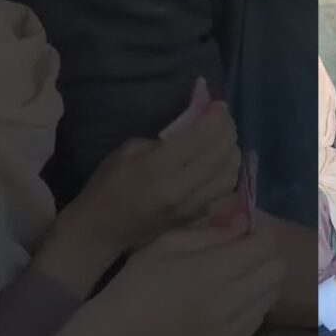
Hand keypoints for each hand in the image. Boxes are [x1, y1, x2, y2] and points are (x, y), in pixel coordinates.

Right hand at [64, 79, 240, 250]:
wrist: (103, 230)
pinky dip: (229, 171)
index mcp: (157, 168)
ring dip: (232, 151)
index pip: (202, 136)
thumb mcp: (129, 150)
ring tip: (224, 138)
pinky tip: (222, 161)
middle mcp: (180, 189)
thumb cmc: (109, 184)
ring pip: (230, 173)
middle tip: (223, 119)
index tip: (217, 105)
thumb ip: (167, 136)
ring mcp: (192, 208)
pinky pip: (225, 190)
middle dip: (228, 130)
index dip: (216, 117)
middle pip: (222, 154)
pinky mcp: (198, 218)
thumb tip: (198, 120)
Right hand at [94, 221, 286, 335]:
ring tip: (235, 278)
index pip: (265, 245)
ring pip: (272, 294)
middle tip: (243, 254)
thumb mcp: (169, 242)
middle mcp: (229, 302)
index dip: (260, 233)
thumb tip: (246, 221)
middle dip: (265, 255)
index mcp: (212, 271)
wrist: (122, 331)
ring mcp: (232, 329)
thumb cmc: (140, 280)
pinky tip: (227, 301)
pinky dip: (251, 305)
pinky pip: (259, 317)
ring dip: (261, 280)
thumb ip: (212, 231)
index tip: (247, 231)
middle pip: (278, 269)